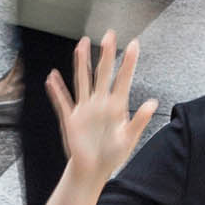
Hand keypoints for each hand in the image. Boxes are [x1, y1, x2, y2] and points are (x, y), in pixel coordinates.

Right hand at [39, 32, 158, 180]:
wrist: (93, 170)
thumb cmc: (112, 155)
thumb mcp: (128, 139)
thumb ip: (140, 120)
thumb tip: (152, 103)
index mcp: (116, 106)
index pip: (123, 79)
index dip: (128, 62)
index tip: (133, 44)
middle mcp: (100, 103)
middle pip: (102, 73)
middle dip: (106, 54)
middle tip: (109, 34)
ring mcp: (84, 109)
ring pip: (82, 80)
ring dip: (81, 63)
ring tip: (81, 45)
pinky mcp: (71, 119)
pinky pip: (62, 102)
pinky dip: (56, 90)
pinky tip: (52, 78)